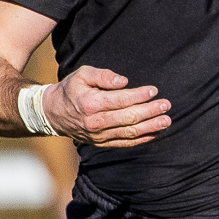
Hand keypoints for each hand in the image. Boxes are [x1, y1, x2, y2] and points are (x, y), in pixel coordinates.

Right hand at [42, 67, 170, 146]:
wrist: (51, 113)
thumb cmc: (71, 89)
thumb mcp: (83, 75)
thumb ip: (103, 75)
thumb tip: (124, 81)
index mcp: (91, 103)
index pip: (121, 100)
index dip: (139, 95)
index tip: (154, 90)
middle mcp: (95, 122)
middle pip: (129, 118)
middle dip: (150, 111)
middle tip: (167, 105)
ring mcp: (98, 135)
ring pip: (129, 133)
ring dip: (151, 127)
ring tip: (167, 120)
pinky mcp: (100, 142)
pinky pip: (124, 143)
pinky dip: (141, 139)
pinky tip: (155, 133)